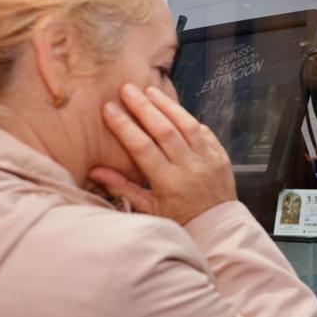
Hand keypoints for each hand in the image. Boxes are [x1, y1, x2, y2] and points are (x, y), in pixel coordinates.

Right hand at [89, 83, 235, 224]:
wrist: (218, 226)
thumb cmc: (180, 219)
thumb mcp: (149, 209)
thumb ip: (123, 188)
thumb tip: (95, 171)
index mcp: (169, 182)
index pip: (143, 148)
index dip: (125, 126)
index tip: (109, 109)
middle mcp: (190, 167)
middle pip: (165, 130)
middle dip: (144, 107)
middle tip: (128, 89)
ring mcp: (209, 160)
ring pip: (187, 125)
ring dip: (168, 106)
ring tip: (150, 91)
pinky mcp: (221, 155)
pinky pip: (204, 131)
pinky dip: (188, 119)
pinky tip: (174, 108)